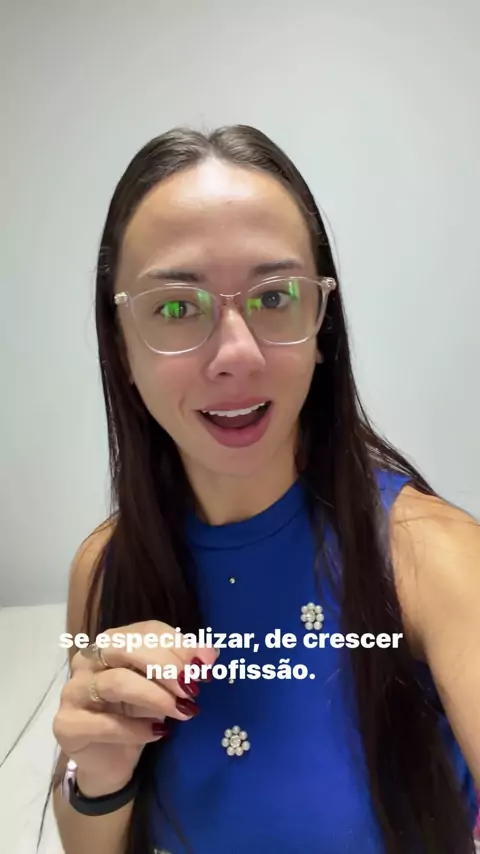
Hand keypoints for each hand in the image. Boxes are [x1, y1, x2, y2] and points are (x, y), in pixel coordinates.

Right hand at [53, 620, 217, 796]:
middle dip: (165, 665)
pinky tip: (158, 733)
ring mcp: (74, 690)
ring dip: (156, 696)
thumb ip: (184, 667)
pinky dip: (136, 729)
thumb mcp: (164, 688)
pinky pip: (105, 723)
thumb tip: (210, 654)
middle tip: (192, 687)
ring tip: (183, 711)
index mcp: (112, 642)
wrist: (110, 762)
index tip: (207, 664)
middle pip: (125, 647)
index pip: (146, 630)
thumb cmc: (136, 715)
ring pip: (117, 682)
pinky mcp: (67, 724)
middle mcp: (88, 659)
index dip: (178, 644)